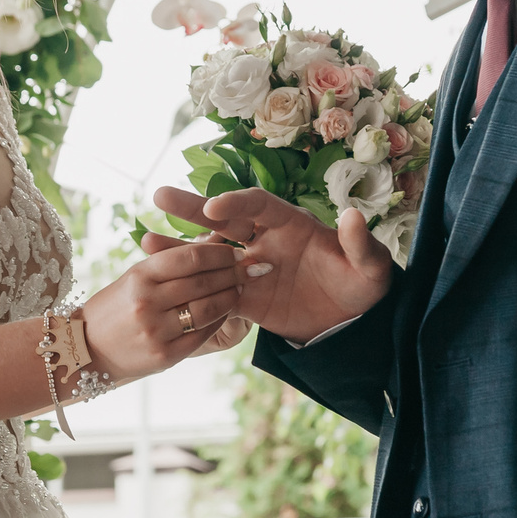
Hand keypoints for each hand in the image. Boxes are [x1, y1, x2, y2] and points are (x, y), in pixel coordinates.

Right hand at [78, 238, 246, 380]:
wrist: (86, 349)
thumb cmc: (115, 307)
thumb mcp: (134, 277)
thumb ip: (170, 263)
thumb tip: (212, 243)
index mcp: (140, 276)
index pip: (190, 257)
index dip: (219, 253)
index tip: (235, 251)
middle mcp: (148, 302)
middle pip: (204, 282)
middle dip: (232, 273)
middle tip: (248, 268)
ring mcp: (157, 331)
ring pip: (208, 309)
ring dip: (230, 297)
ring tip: (239, 289)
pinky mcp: (166, 355)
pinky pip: (203, 334)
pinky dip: (220, 321)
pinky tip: (227, 311)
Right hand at [146, 185, 393, 344]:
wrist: (353, 322)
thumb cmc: (364, 286)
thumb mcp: (371, 267)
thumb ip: (360, 243)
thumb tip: (353, 217)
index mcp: (291, 224)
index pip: (258, 206)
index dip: (237, 202)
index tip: (215, 207)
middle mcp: (266, 240)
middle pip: (224, 220)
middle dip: (194, 208)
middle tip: (161, 195)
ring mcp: (252, 269)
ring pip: (211, 253)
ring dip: (180, 245)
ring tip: (145, 239)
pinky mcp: (246, 300)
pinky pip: (213, 291)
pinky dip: (188, 284)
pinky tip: (161, 278)